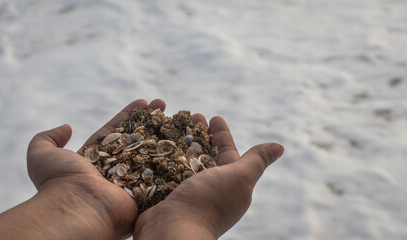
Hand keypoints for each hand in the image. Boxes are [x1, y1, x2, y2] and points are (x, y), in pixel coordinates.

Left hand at [25, 99, 165, 239]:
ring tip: (179, 115)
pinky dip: (176, 155)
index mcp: (97, 158)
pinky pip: (164, 169)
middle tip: (164, 104)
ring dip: (166, 132)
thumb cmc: (61, 182)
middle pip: (138, 138)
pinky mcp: (148, 190)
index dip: (130, 116)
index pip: (117, 131)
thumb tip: (66, 127)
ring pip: (153, 151)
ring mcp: (134, 179)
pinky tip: (186, 138)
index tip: (144, 101)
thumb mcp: (42, 155)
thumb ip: (47, 138)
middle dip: (151, 120)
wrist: (79, 209)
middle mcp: (117, 168)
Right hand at [132, 115, 283, 238]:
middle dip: (200, 134)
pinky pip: (167, 171)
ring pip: (185, 161)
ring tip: (172, 126)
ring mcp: (188, 193)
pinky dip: (164, 158)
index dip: (222, 134)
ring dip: (181, 143)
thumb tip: (280, 147)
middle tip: (191, 116)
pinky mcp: (168, 195)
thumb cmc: (208, 203)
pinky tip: (157, 145)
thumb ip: (256, 161)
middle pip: (205, 154)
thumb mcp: (239, 178)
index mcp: (229, 184)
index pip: (227, 152)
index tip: (213, 116)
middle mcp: (210, 189)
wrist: (173, 232)